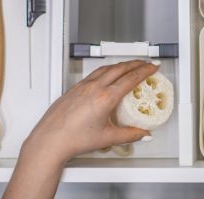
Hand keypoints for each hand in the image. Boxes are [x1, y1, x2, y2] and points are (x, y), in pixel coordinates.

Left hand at [24, 60, 157, 161]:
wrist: (49, 141)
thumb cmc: (73, 139)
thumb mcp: (108, 138)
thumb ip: (130, 135)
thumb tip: (143, 134)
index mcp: (105, 98)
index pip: (130, 79)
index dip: (145, 71)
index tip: (153, 67)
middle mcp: (94, 88)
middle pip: (120, 68)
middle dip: (136, 63)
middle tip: (146, 63)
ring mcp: (83, 86)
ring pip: (106, 68)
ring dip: (121, 64)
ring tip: (130, 65)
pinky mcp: (74, 88)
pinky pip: (94, 73)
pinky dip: (107, 69)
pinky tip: (108, 73)